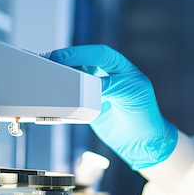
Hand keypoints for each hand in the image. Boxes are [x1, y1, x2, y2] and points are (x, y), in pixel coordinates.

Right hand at [44, 45, 176, 170]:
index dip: (81, 53)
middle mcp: (107, 75)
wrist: (142, 141)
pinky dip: (64, 95)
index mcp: (120, 66)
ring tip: (49, 77)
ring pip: (76, 77)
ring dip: (63, 76)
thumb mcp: (129, 93)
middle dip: (67, 61)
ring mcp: (96, 90)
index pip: (98, 54)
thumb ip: (110, 84)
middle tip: (50, 64)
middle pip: (83, 62)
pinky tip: (55, 95)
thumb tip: (86, 82)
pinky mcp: (88, 105)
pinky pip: (73, 97)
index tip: (63, 57)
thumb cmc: (144, 114)